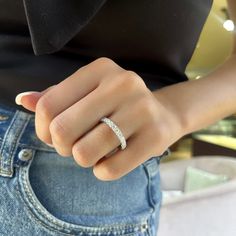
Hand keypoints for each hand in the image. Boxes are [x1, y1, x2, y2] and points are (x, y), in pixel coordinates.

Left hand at [16, 57, 182, 180]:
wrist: (164, 113)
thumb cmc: (118, 104)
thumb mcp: (88, 92)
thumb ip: (55, 96)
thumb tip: (23, 99)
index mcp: (101, 69)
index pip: (48, 106)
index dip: (43, 129)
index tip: (53, 135)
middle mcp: (123, 84)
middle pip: (62, 130)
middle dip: (62, 147)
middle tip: (73, 145)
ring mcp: (141, 111)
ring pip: (84, 154)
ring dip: (83, 159)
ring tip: (94, 150)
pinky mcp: (154, 138)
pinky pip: (108, 170)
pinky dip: (102, 170)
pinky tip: (111, 159)